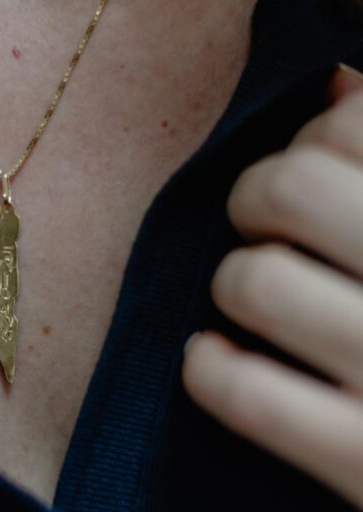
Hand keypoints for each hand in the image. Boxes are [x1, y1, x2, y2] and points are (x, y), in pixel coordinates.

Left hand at [183, 64, 362, 507]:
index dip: (316, 134)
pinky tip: (212, 357)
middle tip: (269, 220)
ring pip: (254, 280)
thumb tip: (333, 80)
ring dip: (233, 278)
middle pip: (288, 188)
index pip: (352, 125)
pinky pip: (245, 392)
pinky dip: (207, 368)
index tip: (320, 161)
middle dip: (257, 195)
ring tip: (255, 290)